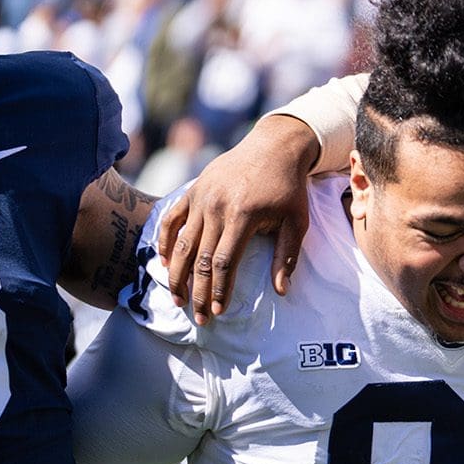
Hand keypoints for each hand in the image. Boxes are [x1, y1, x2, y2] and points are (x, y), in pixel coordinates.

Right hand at [158, 116, 316, 323]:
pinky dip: (166, 242)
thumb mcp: (297, 221)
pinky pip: (172, 219)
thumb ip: (287, 256)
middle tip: (198, 316)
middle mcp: (216, 208)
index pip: (224, 262)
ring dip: (177, 274)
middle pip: (200, 258)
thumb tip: (281, 292)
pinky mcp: (193, 191)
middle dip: (197, 291)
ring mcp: (201, 198)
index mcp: (242, 216)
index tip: (217, 311)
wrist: (274, 147)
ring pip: (183, 243)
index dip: (219, 290)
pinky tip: (166, 263)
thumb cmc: (289, 188)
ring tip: (177, 298)